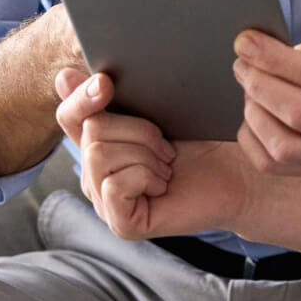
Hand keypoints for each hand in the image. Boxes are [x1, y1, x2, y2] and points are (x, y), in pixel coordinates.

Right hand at [54, 68, 250, 239]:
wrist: (237, 174)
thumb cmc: (199, 140)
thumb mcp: (154, 110)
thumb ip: (113, 97)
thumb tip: (64, 76)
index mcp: (98, 143)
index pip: (69, 115)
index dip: (81, 96)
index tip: (106, 82)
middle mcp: (94, 174)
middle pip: (91, 130)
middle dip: (138, 129)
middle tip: (166, 145)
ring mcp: (105, 202)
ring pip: (100, 156)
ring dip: (145, 154)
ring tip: (166, 165)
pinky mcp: (121, 224)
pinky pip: (115, 185)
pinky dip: (146, 177)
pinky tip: (163, 185)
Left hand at [232, 29, 300, 177]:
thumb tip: (296, 54)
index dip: (274, 58)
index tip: (246, 41)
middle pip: (294, 111)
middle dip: (257, 82)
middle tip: (242, 62)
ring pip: (280, 143)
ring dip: (253, 110)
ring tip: (251, 87)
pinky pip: (269, 164)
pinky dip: (251, 136)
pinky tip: (256, 114)